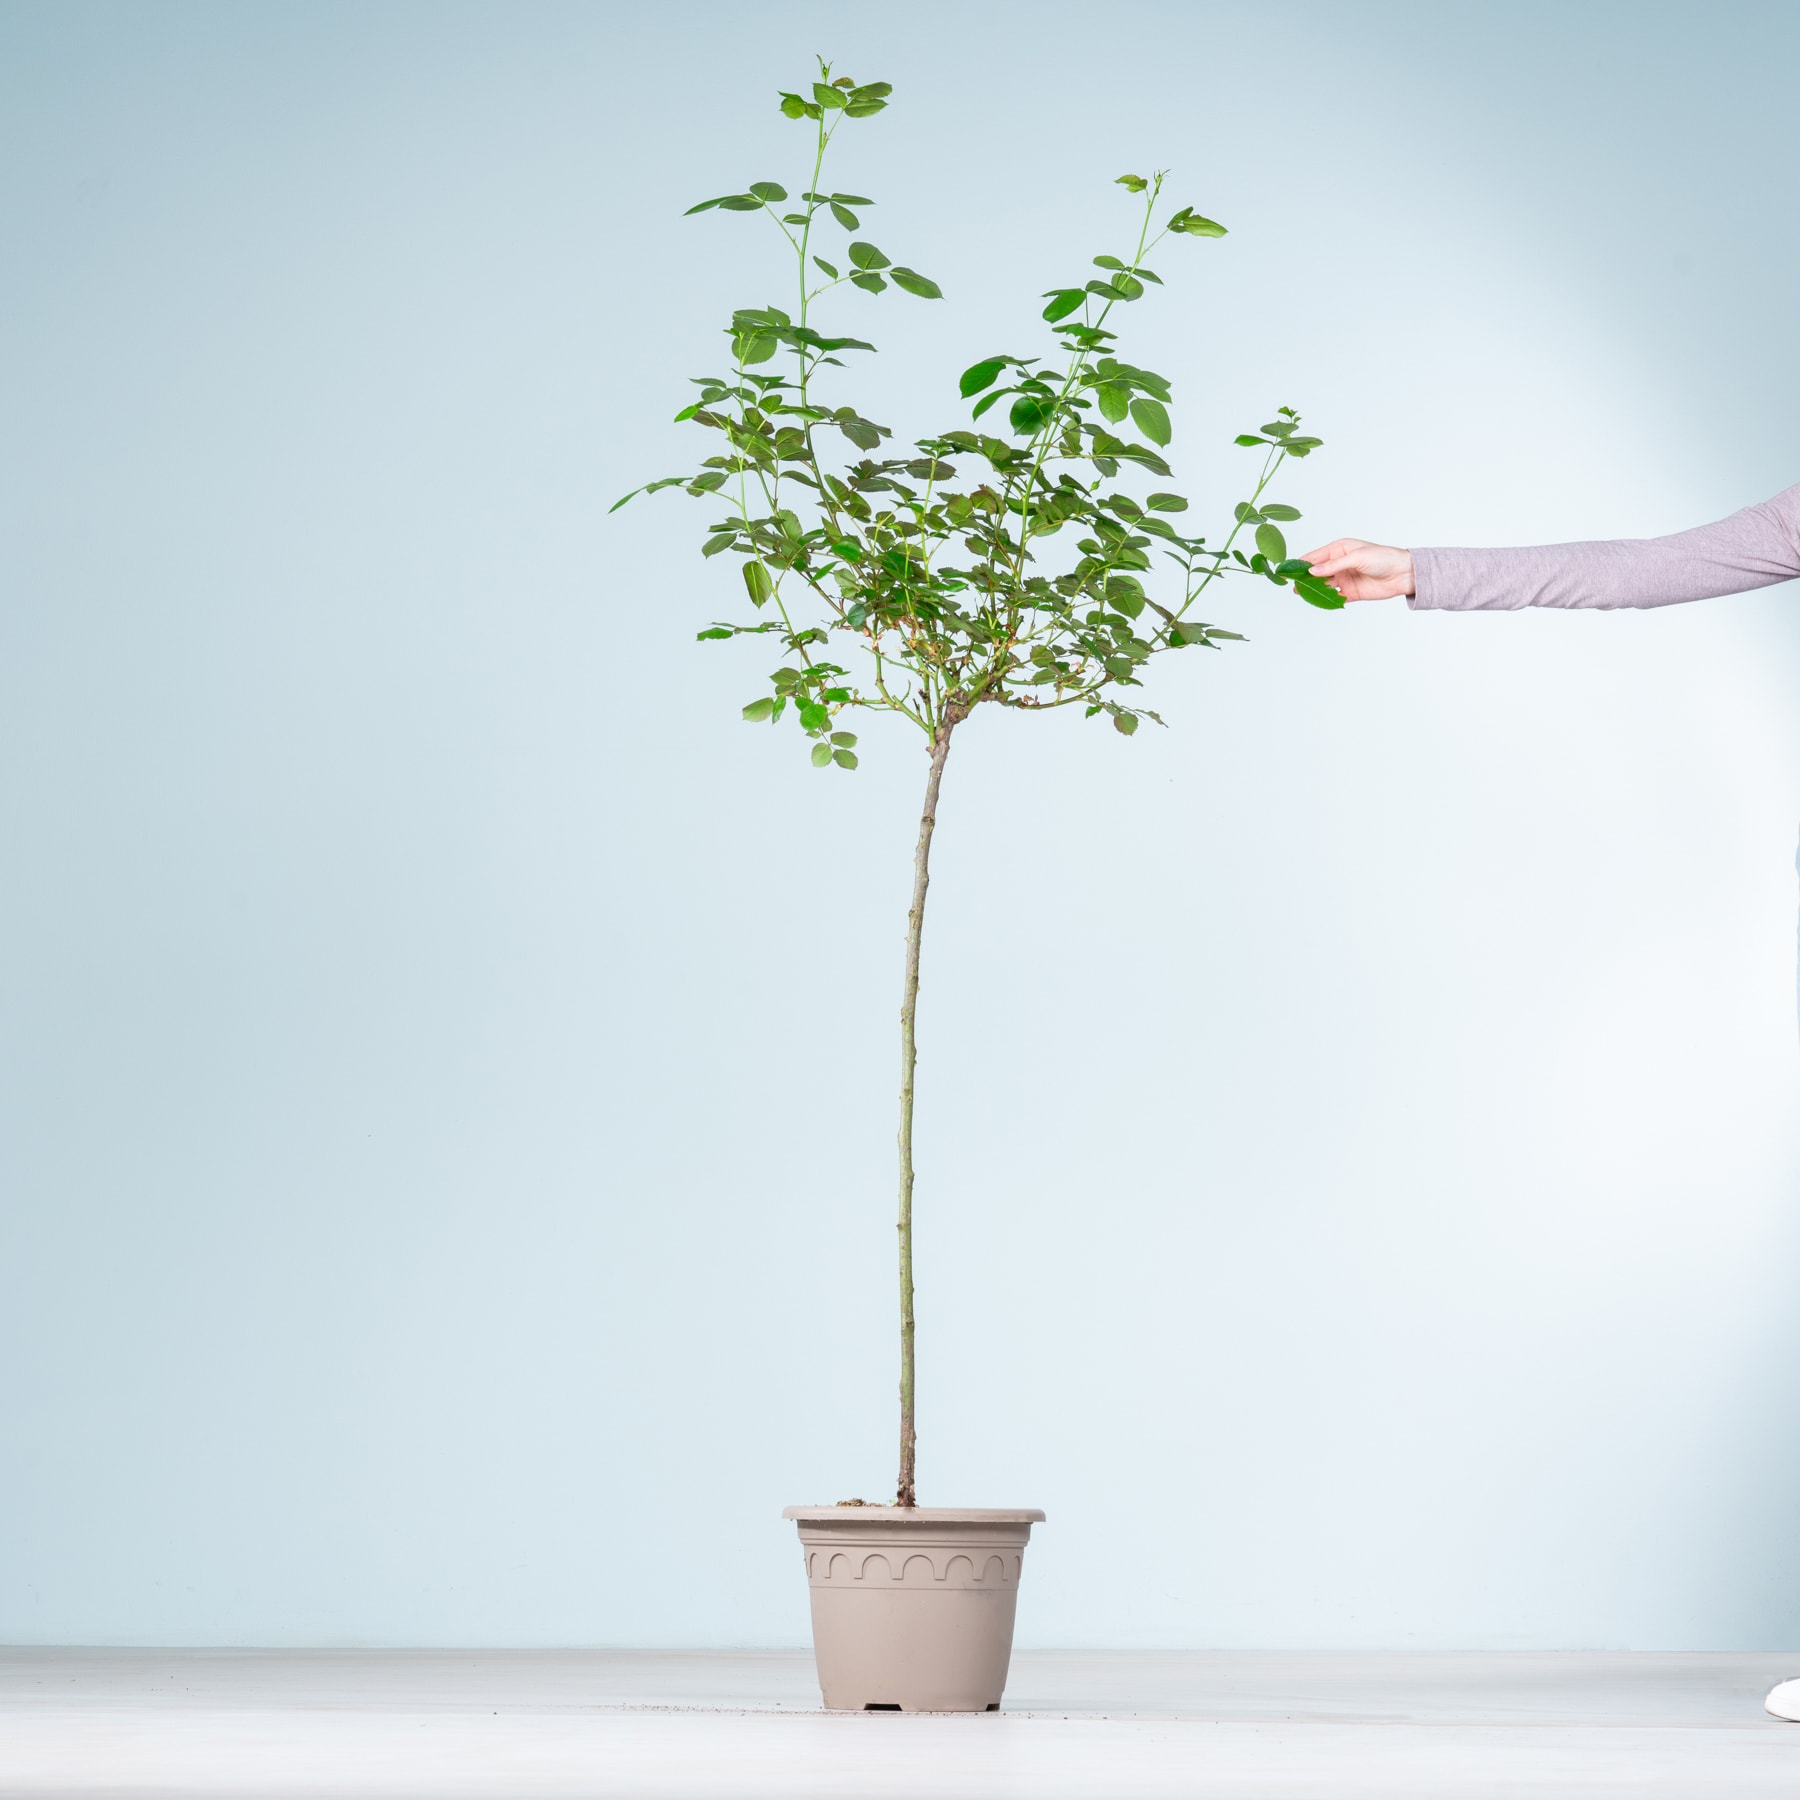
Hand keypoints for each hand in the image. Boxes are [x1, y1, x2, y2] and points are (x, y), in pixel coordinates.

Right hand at [1297, 539, 1414, 601]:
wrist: (1403, 574)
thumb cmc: (1383, 558)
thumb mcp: (1357, 557)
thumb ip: (1333, 565)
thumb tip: (1312, 571)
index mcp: (1339, 549)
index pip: (1315, 557)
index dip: (1301, 563)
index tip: (1288, 571)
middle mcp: (1339, 564)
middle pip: (1316, 573)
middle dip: (1304, 579)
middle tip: (1293, 586)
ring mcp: (1344, 579)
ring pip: (1323, 585)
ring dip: (1313, 590)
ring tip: (1303, 595)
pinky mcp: (1350, 593)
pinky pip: (1334, 597)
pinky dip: (1326, 600)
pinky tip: (1319, 602)